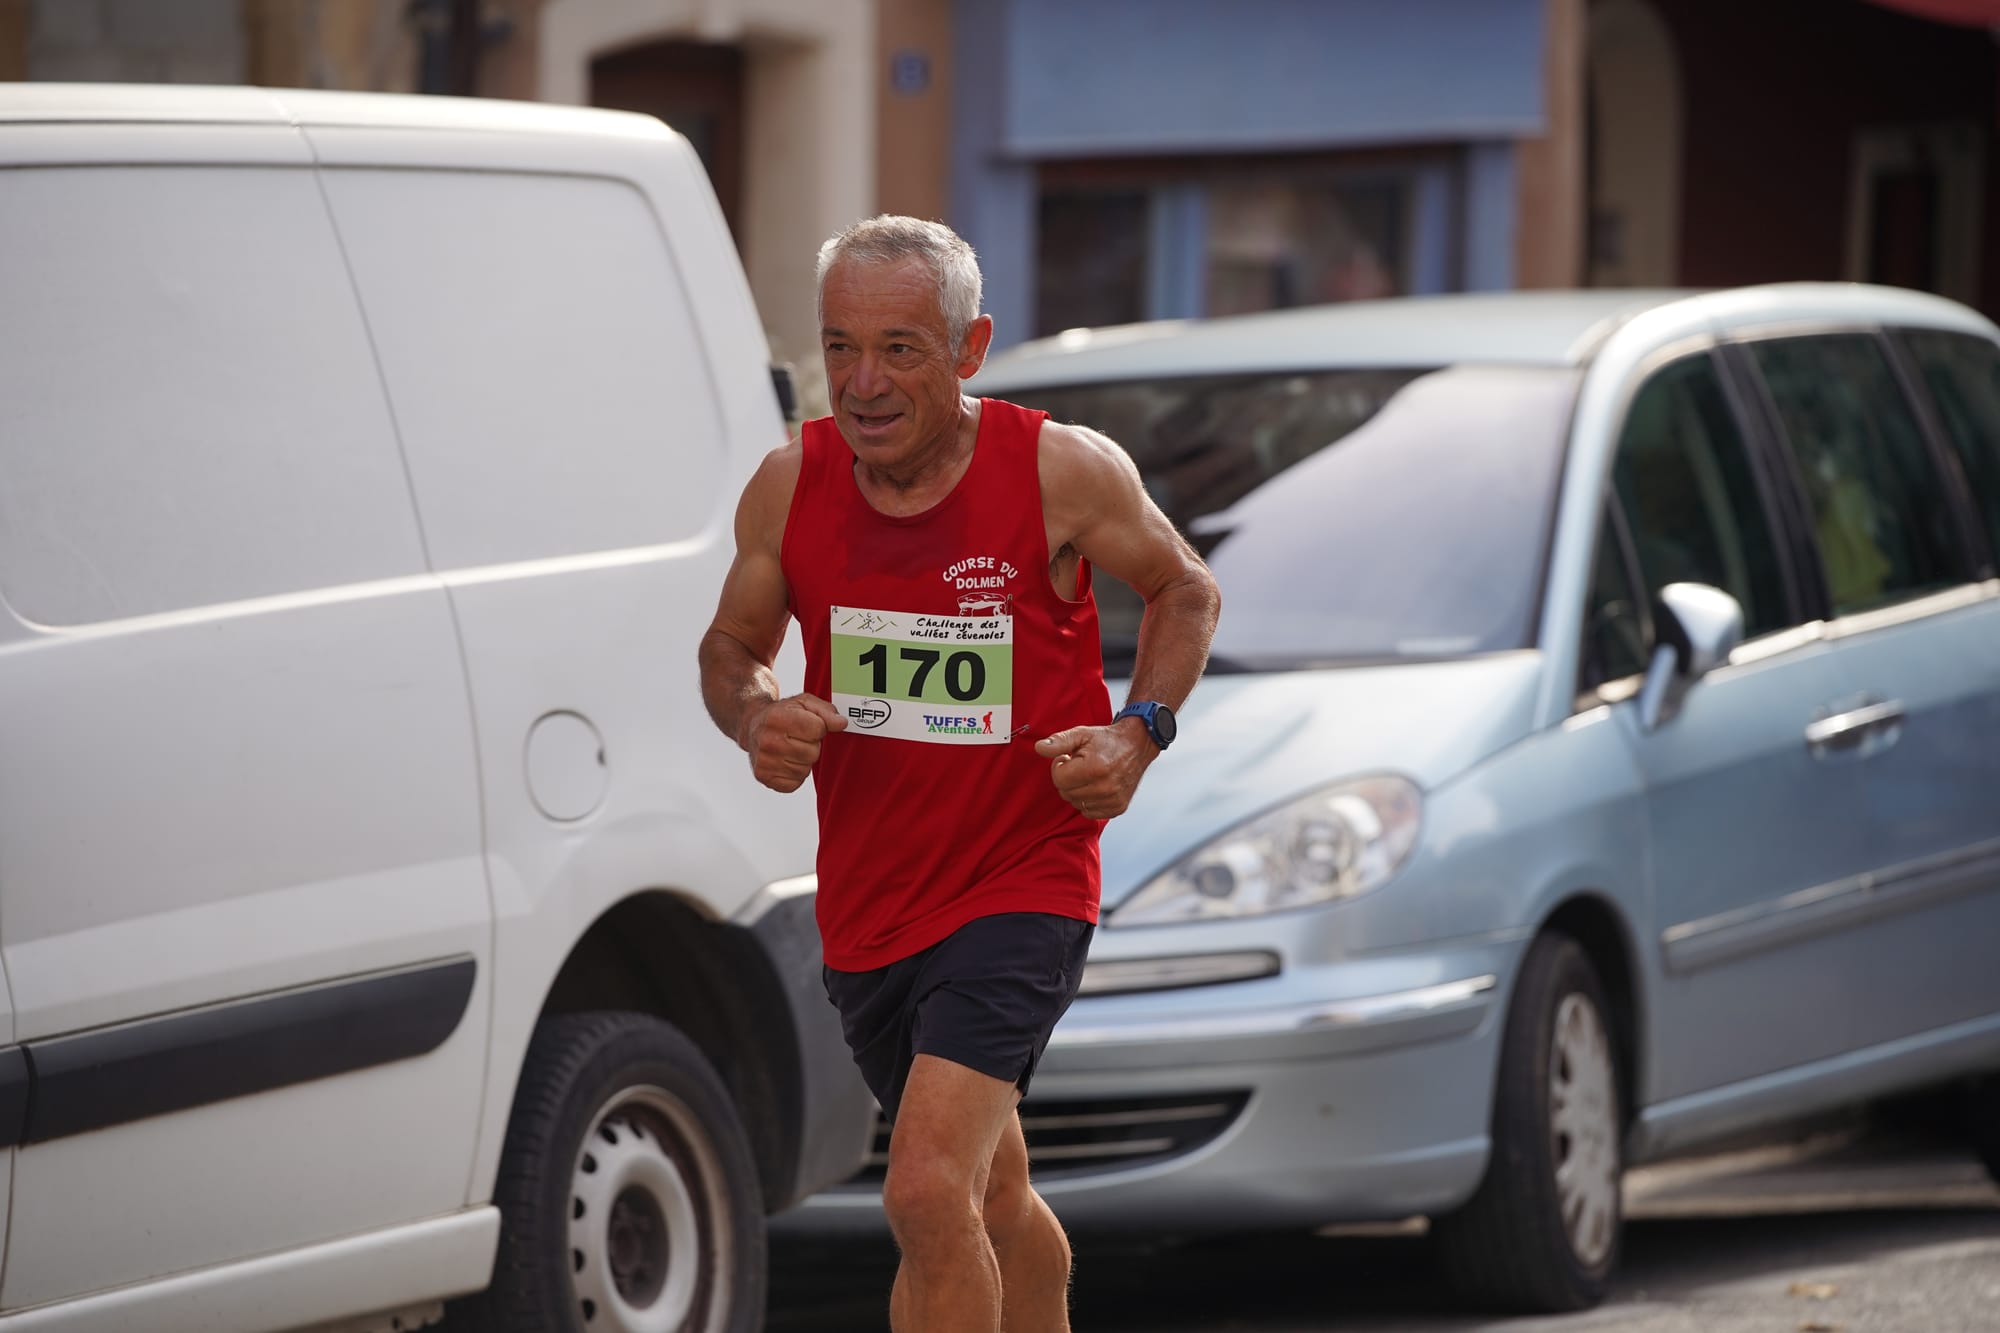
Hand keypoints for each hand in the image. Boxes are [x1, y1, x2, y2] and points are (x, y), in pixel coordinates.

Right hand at [741, 694, 846, 792]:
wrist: (753, 726)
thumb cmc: (781, 714)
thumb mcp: (804, 703)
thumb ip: (826, 711)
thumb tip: (841, 723)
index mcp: (778, 718)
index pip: (818, 729)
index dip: (818, 727)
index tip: (808, 725)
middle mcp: (768, 740)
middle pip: (812, 752)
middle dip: (811, 745)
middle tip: (797, 738)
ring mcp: (764, 760)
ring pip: (804, 770)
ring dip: (803, 761)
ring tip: (790, 748)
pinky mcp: (764, 776)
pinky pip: (794, 783)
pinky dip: (794, 774)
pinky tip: (785, 761)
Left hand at [1034, 719, 1155, 819]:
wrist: (1137, 745)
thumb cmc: (1108, 740)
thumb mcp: (1081, 734)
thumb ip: (1059, 742)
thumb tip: (1039, 748)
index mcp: (1094, 768)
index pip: (1059, 779)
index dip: (1059, 767)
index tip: (1069, 758)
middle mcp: (1105, 787)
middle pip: (1066, 793)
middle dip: (1068, 779)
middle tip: (1080, 765)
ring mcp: (1113, 800)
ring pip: (1076, 804)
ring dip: (1077, 791)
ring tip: (1089, 774)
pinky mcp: (1118, 808)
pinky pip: (1089, 812)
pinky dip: (1088, 801)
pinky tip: (1096, 786)